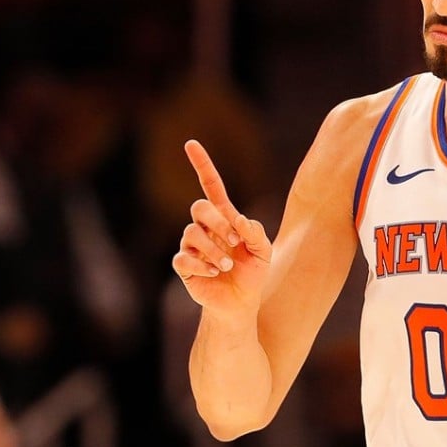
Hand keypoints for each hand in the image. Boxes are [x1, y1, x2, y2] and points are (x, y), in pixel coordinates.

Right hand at [172, 139, 271, 316]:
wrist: (242, 302)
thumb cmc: (253, 273)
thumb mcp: (264, 250)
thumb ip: (256, 232)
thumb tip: (237, 220)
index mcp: (225, 218)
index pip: (210, 185)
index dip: (202, 165)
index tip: (191, 144)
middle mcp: (205, 228)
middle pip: (198, 207)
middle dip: (217, 222)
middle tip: (233, 240)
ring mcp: (192, 246)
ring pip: (191, 233)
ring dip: (214, 251)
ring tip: (228, 265)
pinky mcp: (184, 265)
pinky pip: (183, 258)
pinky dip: (202, 266)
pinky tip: (213, 274)